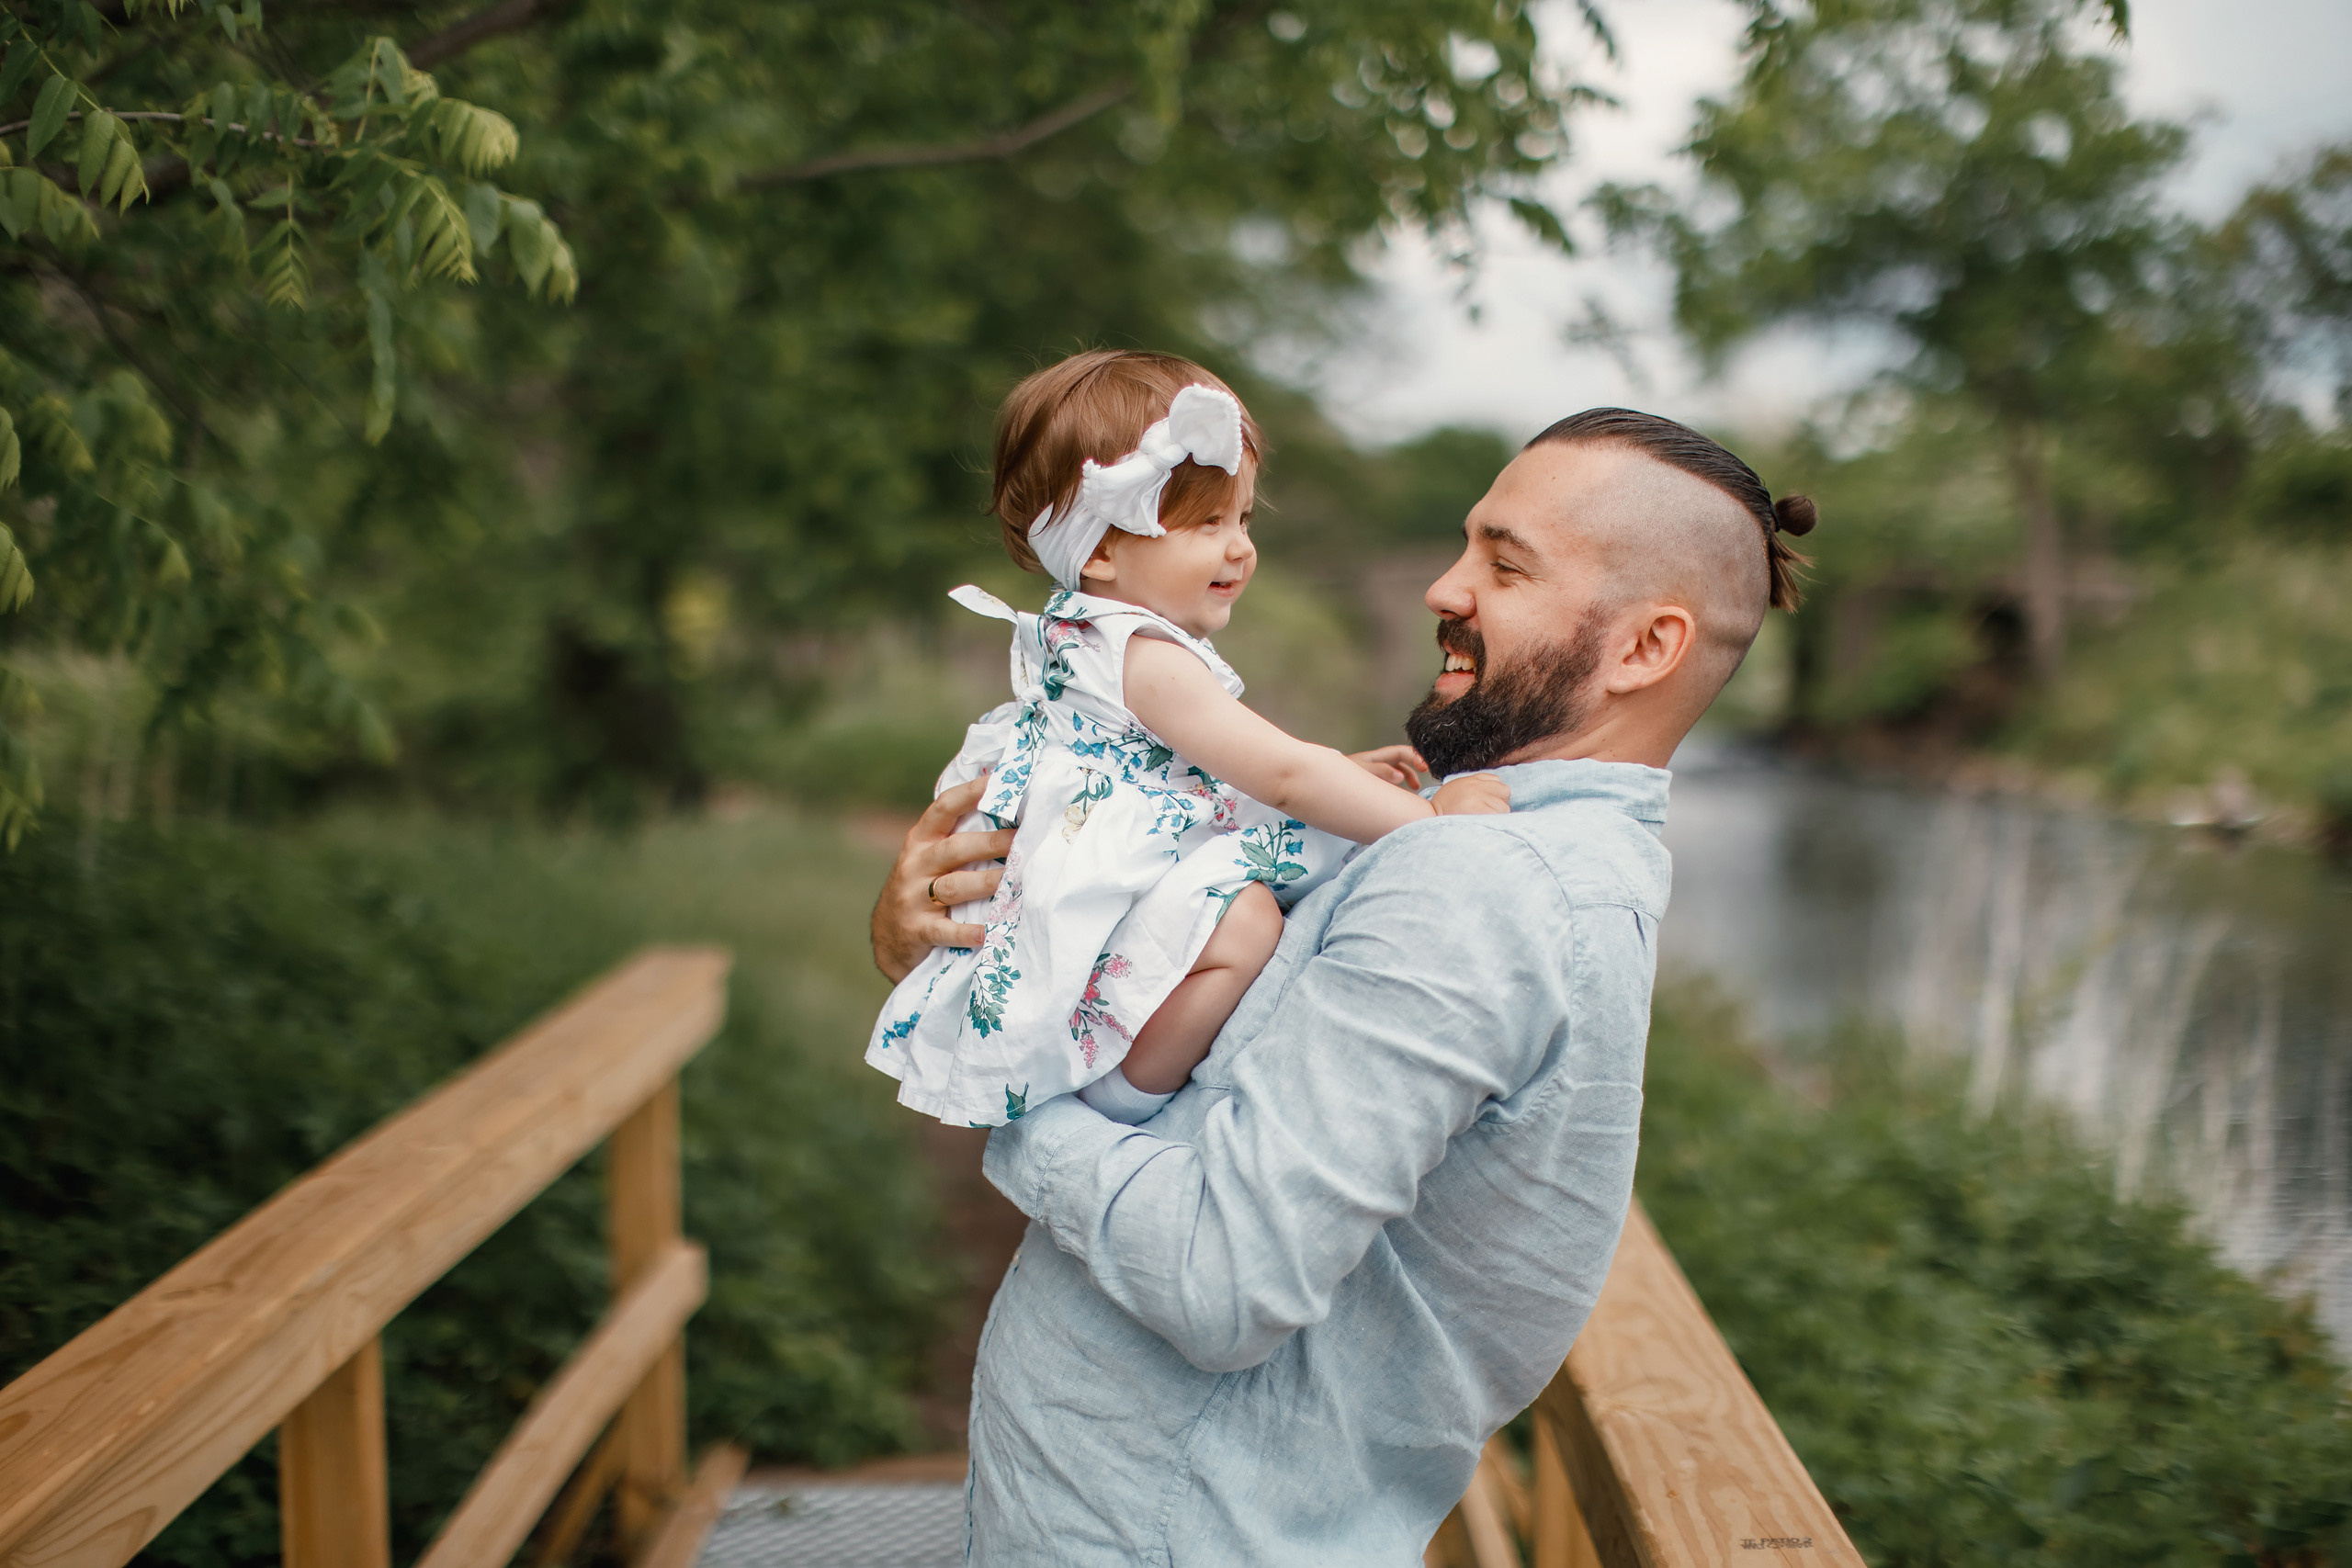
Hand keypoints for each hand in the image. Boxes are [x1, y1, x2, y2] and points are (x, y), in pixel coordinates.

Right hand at [870, 774, 1016, 982]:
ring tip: (1016, 881)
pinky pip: (945, 930)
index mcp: (921, 841)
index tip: (996, 782)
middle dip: (991, 843)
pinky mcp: (918, 930)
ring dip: (987, 883)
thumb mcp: (928, 858)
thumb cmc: (921, 889)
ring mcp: (913, 898)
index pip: (944, 809)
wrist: (888, 938)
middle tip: (1023, 840)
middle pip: (955, 849)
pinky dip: (967, 932)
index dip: (970, 793)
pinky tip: (987, 933)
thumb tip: (1004, 810)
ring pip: (954, 887)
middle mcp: (915, 865)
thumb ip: (956, 838)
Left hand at [1347, 744, 1428, 789]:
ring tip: (1416, 790)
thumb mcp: (1362, 772)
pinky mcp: (1371, 784)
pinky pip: (1389, 782)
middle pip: (1401, 760)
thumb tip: (1400, 777)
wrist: (1324, 783)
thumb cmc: (1341, 777)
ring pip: (1396, 772)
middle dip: (1414, 765)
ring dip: (1408, 778)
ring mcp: (1374, 773)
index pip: (1400, 752)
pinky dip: (1398, 788)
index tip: (1424, 767)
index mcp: (1376, 758)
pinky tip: (1400, 797)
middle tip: (1425, 773)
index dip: (1414, 757)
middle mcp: (1376, 763)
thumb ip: (1381, 773)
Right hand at [1431, 772, 1509, 815]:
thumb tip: (1495, 792)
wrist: (1430, 820)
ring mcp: (1477, 797)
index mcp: (1470, 780)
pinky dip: (1494, 822)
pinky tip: (1482, 824)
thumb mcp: (1457, 789)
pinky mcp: (1479, 810)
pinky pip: (1498, 816)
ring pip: (1504, 807)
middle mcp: (1475, 786)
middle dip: (1499, 802)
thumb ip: (1475, 786)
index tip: (1488, 802)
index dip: (1495, 793)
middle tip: (1487, 811)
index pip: (1497, 780)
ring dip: (1497, 815)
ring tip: (1482, 819)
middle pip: (1504, 791)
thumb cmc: (1443, 809)